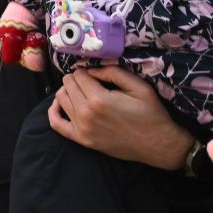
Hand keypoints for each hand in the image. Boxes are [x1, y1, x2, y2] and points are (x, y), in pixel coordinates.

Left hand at [48, 65, 193, 169]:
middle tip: (91, 82)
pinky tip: (62, 104)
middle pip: (67, 85)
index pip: (79, 75)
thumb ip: (113, 72)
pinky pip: (57, 124)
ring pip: (60, 99)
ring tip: (82, 91)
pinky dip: (55, 111)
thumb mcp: (138, 86)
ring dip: (69, 91)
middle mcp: (86, 114)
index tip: (96, 74)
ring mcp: (82, 129)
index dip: (87, 70)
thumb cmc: (151, 113)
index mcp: (99, 99)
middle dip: (77, 79)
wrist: (157, 144)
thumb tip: (91, 69)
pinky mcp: (82, 140)